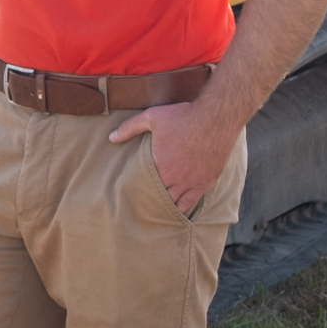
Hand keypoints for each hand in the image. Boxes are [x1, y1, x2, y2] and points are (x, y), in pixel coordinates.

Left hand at [108, 101, 237, 214]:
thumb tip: (111, 138)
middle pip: (157, 195)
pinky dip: (182, 207)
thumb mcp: (151, 117)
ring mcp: (190, 182)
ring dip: (164, 204)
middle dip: (149, 198)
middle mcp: (174, 178)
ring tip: (154, 208)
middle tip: (140, 202)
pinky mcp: (205, 182)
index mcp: (159, 164)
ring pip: (173, 201)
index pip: (143, 183)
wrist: (215, 119)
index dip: (136, 187)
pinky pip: (191, 202)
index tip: (129, 191)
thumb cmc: (182, 117)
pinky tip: (176, 210)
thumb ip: (129, 128)